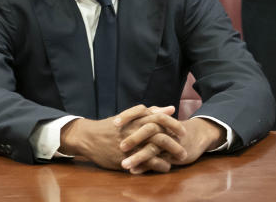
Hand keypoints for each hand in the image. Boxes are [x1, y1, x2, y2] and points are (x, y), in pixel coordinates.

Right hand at [60, 105, 185, 172]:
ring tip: (179, 158)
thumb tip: (170, 108)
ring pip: (154, 147)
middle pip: (160, 133)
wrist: (90, 137)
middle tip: (185, 147)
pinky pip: (146, 161)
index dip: (174, 125)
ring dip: (169, 153)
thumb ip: (151, 112)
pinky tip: (166, 167)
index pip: (160, 118)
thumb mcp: (131, 116)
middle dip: (175, 141)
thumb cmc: (113, 126)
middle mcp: (135, 129)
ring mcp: (131, 143)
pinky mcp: (126, 156)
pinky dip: (158, 164)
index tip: (184, 131)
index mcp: (137, 118)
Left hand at [121, 116, 223, 174]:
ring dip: (138, 157)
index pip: (142, 111)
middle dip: (134, 138)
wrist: (196, 136)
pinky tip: (134, 171)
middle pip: (149, 129)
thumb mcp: (159, 120)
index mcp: (157, 117)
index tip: (114, 123)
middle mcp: (164, 128)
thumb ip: (145, 116)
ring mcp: (169, 142)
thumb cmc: (172, 128)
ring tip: (123, 164)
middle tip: (119, 146)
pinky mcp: (172, 155)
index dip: (128, 116)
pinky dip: (146, 167)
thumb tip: (125, 115)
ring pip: (153, 148)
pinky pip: (158, 162)